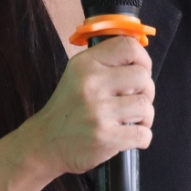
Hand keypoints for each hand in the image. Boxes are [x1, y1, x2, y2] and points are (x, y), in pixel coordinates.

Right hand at [19, 36, 152, 177]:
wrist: (44, 143)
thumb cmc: (68, 109)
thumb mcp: (77, 75)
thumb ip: (106, 64)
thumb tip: (142, 62)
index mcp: (85, 64)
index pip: (128, 46)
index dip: (143, 59)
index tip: (141, 71)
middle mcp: (91, 84)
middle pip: (142, 77)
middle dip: (146, 91)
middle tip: (134, 102)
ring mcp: (98, 112)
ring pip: (145, 106)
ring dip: (145, 117)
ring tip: (131, 121)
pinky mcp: (105, 137)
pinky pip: (143, 134)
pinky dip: (142, 138)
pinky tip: (129, 137)